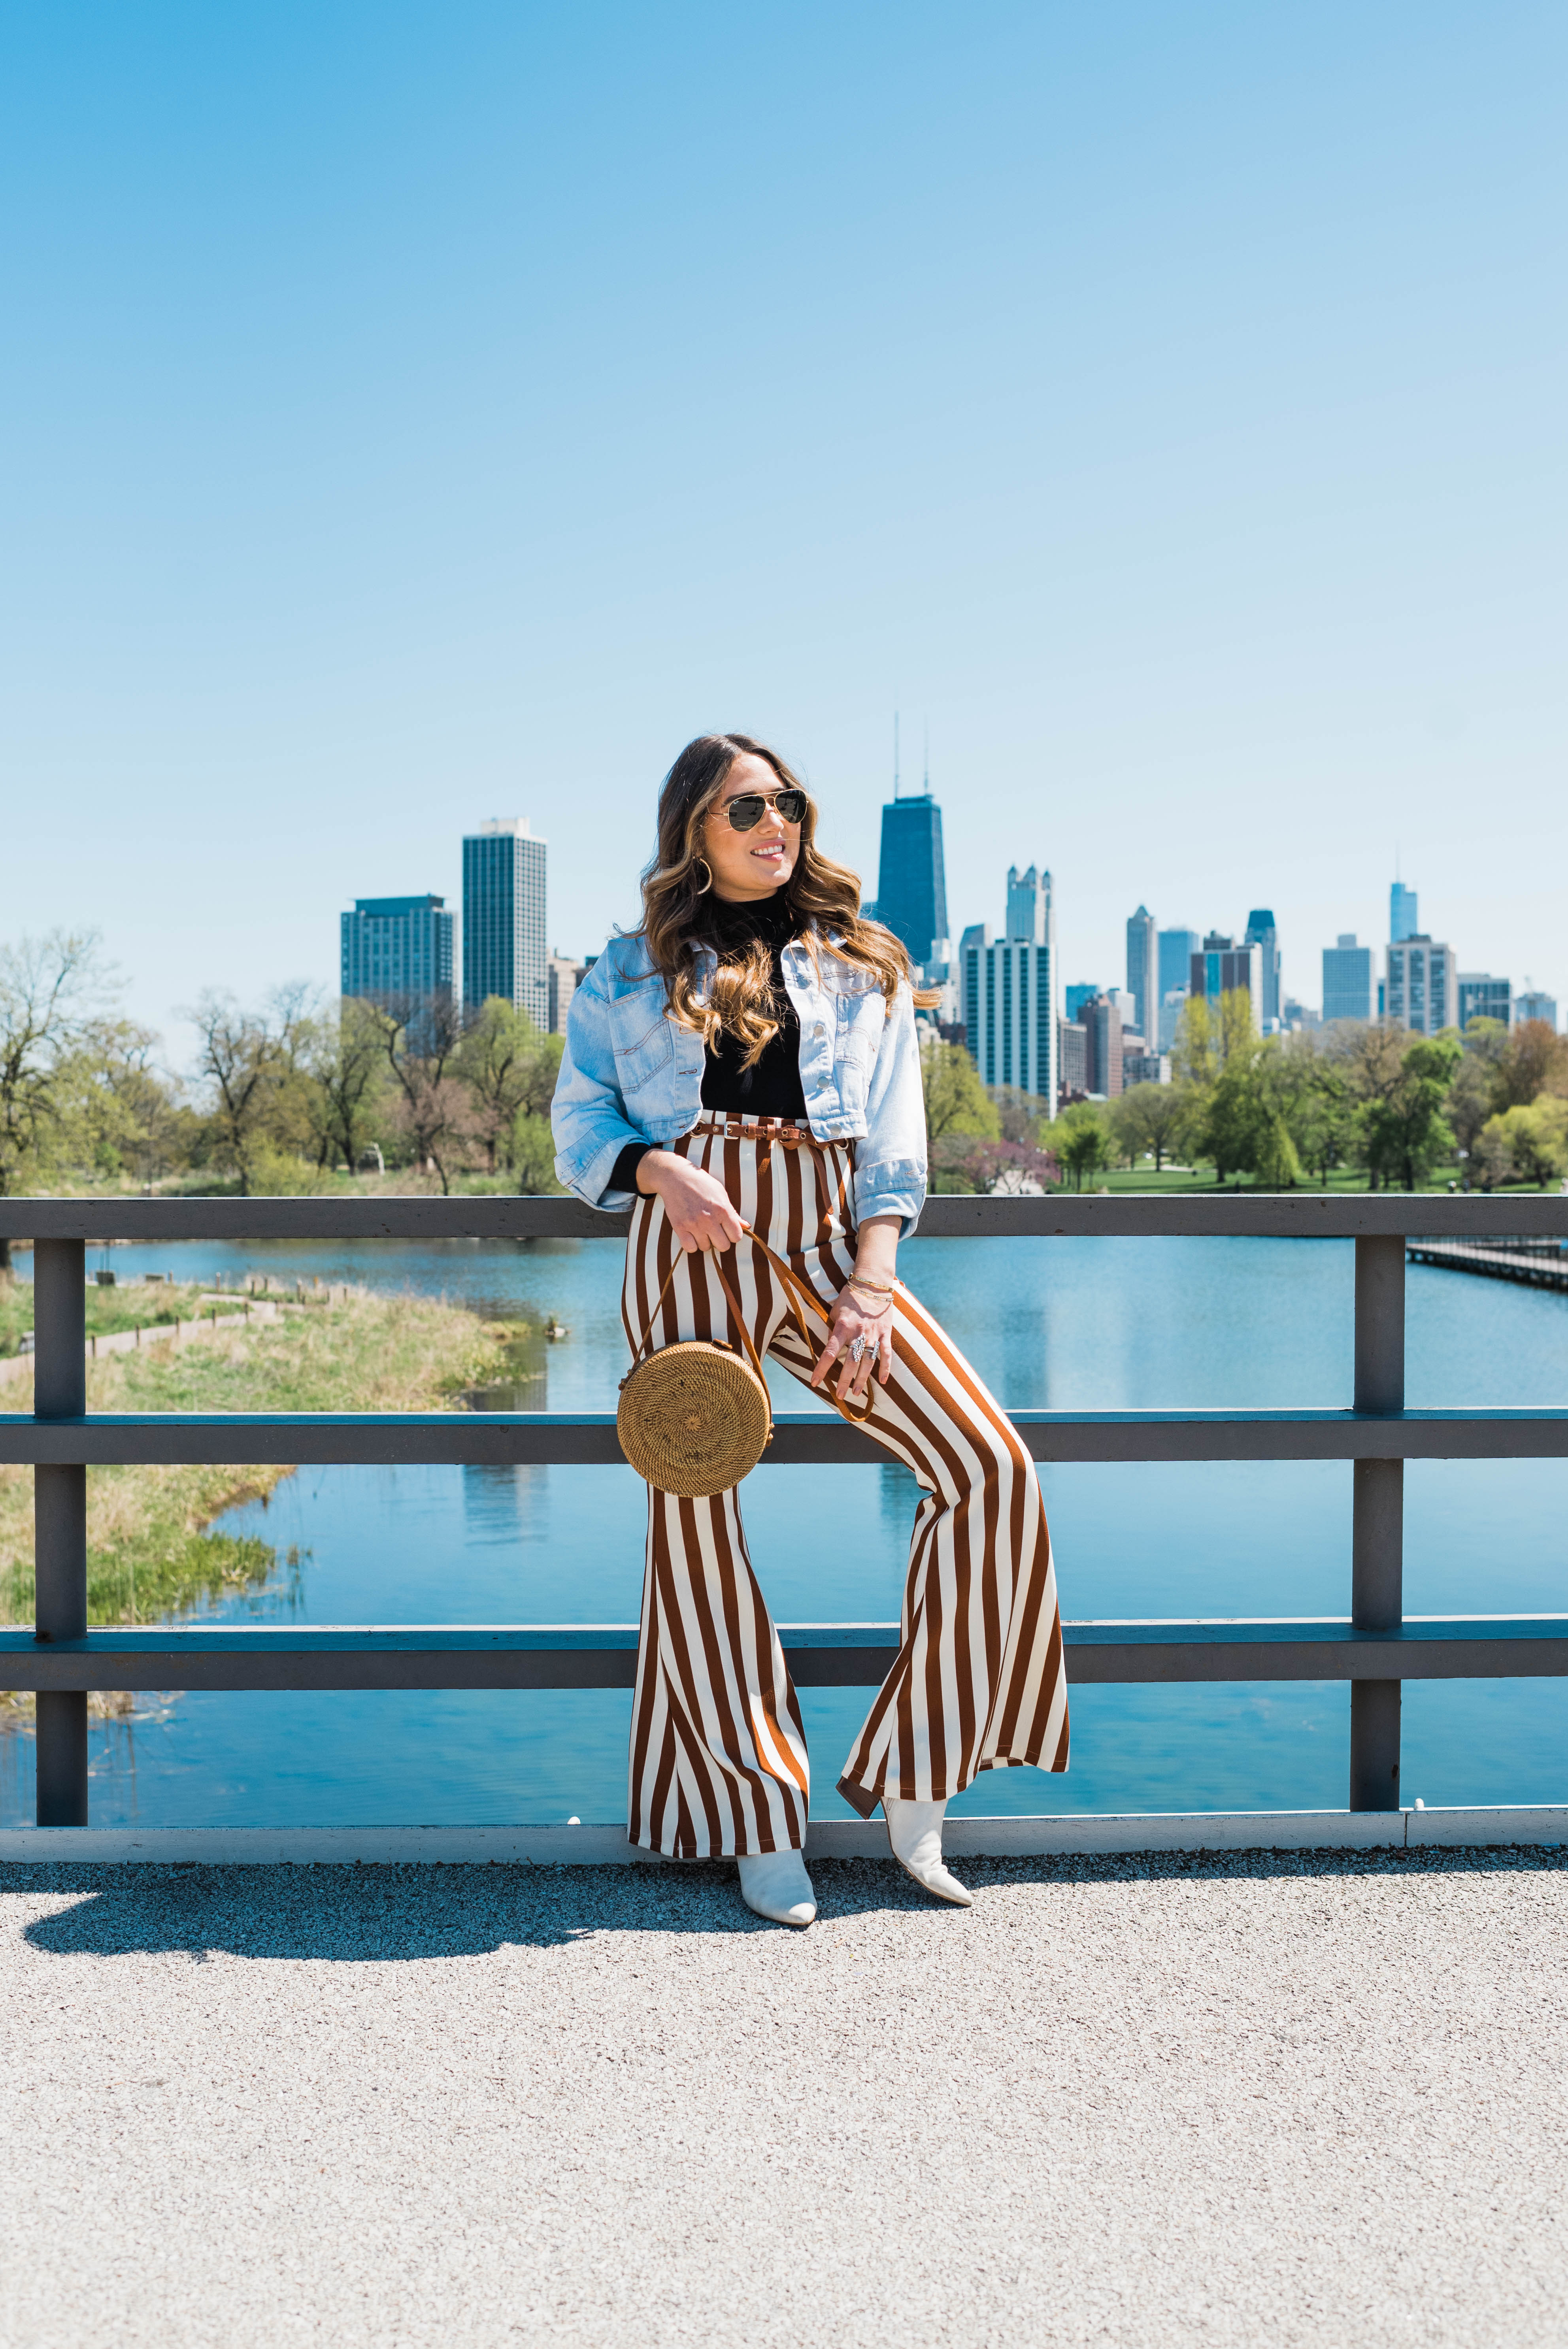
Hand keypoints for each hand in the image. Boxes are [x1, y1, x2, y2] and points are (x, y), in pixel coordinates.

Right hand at [637, 1150, 745, 1254]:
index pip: (736, 1236)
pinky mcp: (679, 1227)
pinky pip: (690, 1248)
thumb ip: (733, 1212)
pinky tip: (691, 1236)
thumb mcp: (721, 1193)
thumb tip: (746, 1226)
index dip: (733, 1235)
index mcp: (723, 1209)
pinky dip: (691, 1245)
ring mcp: (694, 1224)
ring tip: (700, 1230)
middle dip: (720, 1241)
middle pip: (723, 1246)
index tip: (727, 1230)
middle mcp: (709, 1218)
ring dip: (704, 1241)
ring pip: (706, 1248)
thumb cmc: (701, 1183)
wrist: (676, 1177)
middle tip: (714, 1232)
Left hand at [810, 1283, 894, 1404]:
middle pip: (850, 1362)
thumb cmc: (849, 1297)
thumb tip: (829, 1348)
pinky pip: (886, 1354)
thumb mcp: (834, 1312)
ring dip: (862, 1379)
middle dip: (844, 1380)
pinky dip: (885, 1368)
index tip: (815, 1382)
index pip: (829, 1353)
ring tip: (856, 1392)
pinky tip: (883, 1381)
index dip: (821, 1369)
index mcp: (842, 1327)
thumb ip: (833, 1330)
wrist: (872, 1284)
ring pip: (868, 1361)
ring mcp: (874, 1334)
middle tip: (840, 1396)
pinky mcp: (886, 1333)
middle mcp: (858, 1333)